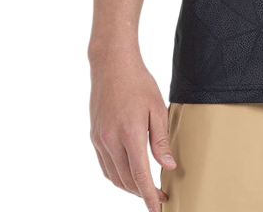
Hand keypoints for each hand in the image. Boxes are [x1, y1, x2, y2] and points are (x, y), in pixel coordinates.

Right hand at [88, 48, 175, 211]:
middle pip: (126, 179)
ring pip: (113, 175)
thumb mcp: (157, 108)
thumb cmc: (137, 82)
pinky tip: (128, 174)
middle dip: (142, 192)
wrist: (112, 65)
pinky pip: (105, 164)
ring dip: (129, 186)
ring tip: (145, 189)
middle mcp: (111, 140)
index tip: (158, 206)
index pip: (141, 174)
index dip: (150, 194)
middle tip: (158, 196)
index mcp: (130, 134)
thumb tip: (168, 165)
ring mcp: (100, 139)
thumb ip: (161, 140)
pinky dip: (117, 175)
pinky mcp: (95, 136)